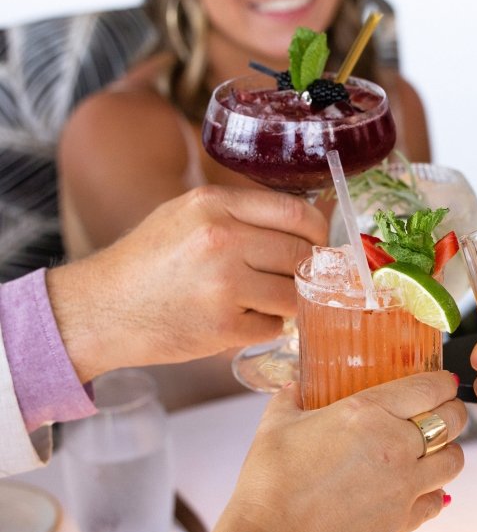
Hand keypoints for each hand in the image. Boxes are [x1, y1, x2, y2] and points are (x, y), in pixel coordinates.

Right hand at [48, 185, 328, 381]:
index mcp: (215, 204)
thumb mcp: (187, 214)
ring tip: (262, 300)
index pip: (298, 214)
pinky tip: (239, 320)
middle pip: (301, 256)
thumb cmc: (148, 260)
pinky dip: (264, 327)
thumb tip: (305, 227)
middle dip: (306, 271)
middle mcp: (221, 239)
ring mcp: (223, 284)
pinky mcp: (222, 325)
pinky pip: (273, 327)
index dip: (319, 233)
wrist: (100, 309)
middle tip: (296, 279)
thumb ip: (242, 213)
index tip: (320, 245)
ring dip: (287, 302)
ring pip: (293, 295)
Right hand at [212, 372, 466, 531]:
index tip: (443, 382)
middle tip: (442, 412)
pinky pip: (438, 501)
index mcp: (367, 412)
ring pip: (454, 461)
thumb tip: (293, 386)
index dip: (444, 381)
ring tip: (432, 450)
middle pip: (453, 420)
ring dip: (447, 451)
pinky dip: (434, 493)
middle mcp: (394, 445)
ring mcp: (402, 486)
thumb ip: (291, 398)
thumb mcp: (276, 426)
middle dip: (453, 411)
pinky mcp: (401, 521)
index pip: (432, 387)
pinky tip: (416, 488)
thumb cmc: (269, 483)